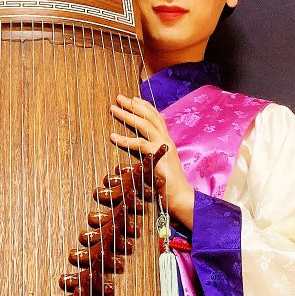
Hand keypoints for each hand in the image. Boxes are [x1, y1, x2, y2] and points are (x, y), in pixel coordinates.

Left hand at [109, 94, 195, 227]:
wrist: (180, 198)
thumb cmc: (168, 185)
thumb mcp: (159, 164)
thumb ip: (151, 154)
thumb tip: (139, 150)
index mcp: (167, 141)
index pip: (157, 118)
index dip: (145, 106)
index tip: (133, 98)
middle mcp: (166, 141)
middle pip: (150, 117)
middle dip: (133, 105)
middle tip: (119, 97)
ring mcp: (164, 148)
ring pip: (145, 126)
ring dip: (128, 115)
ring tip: (114, 109)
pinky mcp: (159, 158)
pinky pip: (140, 145)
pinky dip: (125, 140)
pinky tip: (113, 137)